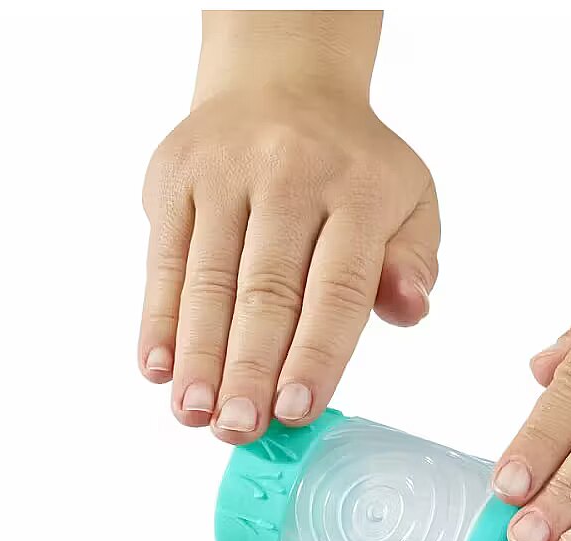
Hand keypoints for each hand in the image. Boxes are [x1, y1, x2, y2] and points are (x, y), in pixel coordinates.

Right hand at [138, 86, 437, 442]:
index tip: (296, 411)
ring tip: (195, 415)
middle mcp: (290, 176)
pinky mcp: (175, 177)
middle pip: (267, 291)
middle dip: (250, 369)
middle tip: (239, 429)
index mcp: (359, 192)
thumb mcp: (410, 201)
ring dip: (199, 355)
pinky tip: (157, 369)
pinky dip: (159, 318)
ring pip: (208, 279)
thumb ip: (414, 261)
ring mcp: (225, 172)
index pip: (338, 288)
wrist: (282, 81)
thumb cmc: (352, 167)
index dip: (316, 354)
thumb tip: (409, 308)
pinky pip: (164, 257)